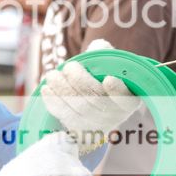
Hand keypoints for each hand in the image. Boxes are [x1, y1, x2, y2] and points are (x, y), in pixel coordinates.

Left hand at [41, 38, 139, 153]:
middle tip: (69, 67)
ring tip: (52, 75)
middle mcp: (114, 115)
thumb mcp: (110, 63)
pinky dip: (53, 101)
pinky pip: (64, 115)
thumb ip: (105, 53)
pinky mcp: (78, 128)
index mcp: (128, 99)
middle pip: (96, 100)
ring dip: (62, 89)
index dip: (117, 90)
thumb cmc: (102, 76)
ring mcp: (96, 125)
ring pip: (77, 107)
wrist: (93, 101)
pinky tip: (47, 88)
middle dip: (79, 81)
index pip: (125, 98)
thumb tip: (97, 46)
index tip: (108, 79)